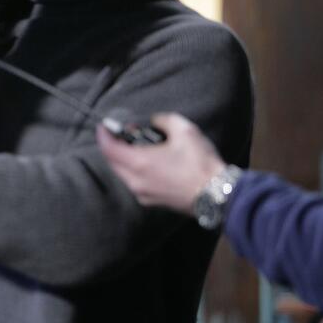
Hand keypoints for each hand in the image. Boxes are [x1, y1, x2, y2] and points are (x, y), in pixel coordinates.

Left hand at [97, 112, 226, 213]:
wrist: (218, 195)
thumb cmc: (200, 163)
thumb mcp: (184, 131)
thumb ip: (164, 120)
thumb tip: (155, 121)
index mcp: (139, 163)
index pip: (109, 149)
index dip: (104, 136)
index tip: (104, 126)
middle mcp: (136, 181)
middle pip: (113, 162)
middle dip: (115, 146)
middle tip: (127, 133)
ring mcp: (143, 194)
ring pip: (123, 174)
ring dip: (125, 159)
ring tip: (140, 146)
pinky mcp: (153, 202)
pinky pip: (135, 183)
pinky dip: (135, 171)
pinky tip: (150, 163)